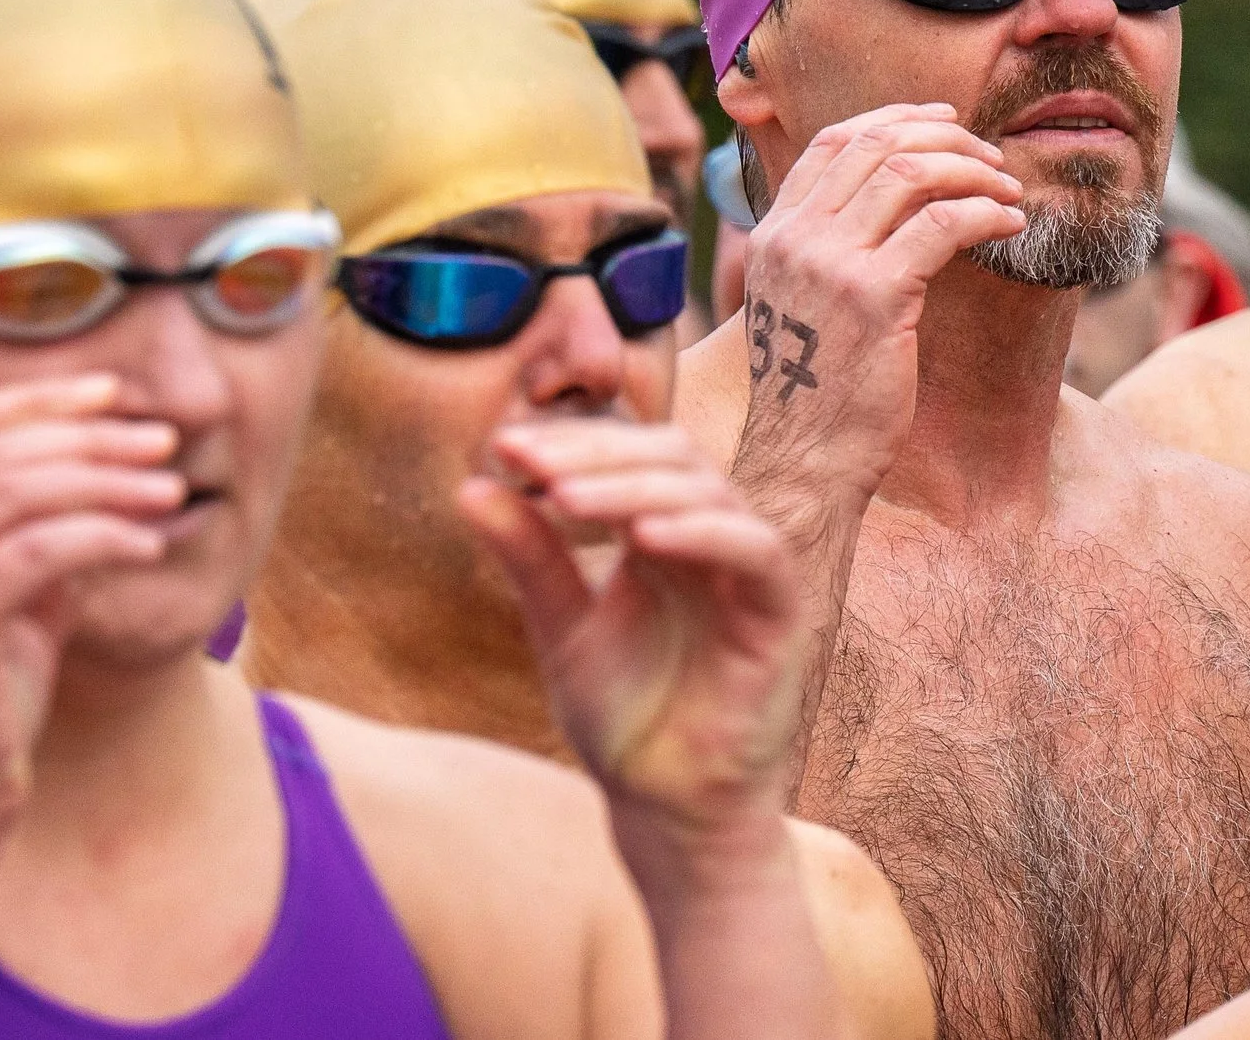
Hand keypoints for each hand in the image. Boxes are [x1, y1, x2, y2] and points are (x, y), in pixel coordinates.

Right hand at [0, 376, 180, 845]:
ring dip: (106, 481)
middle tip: (161, 442)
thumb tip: (104, 478)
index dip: (34, 400)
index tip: (111, 394)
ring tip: (168, 489)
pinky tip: (148, 544)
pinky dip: (103, 535)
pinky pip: (38, 552)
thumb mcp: (12, 607)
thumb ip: (37, 542)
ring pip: (17, 493)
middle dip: (88, 437)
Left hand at [459, 420, 805, 837]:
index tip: (503, 448)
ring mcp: (747, 572)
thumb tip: (470, 484)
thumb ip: (530, 558)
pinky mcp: (779, 613)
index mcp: (661, 535)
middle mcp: (709, 539)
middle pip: (671, 457)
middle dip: (597, 452)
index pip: (629, 457)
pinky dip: (705, 533)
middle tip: (529, 462)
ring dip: (636, 487)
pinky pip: (756, 552)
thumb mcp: (559, 628)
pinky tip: (643, 537)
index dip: (572, 443)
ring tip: (566, 498)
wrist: (664, 807)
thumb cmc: (621, 718)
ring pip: (709, 493)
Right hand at [734, 104, 1023, 512]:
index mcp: (773, 234)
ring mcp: (830, 264)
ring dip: (972, 171)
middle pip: (875, 147)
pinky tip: (1010, 225)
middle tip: (990, 156)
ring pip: (911, 175)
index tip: (944, 122)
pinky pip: (943, 226)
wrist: (807, 460)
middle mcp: (794, 238)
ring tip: (1007, 188)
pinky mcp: (874, 296)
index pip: (832, 142)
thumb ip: (828, 254)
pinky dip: (985, 213)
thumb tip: (891, 210)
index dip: (894, 120)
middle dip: (944, 139)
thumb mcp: (805, 308)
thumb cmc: (819, 393)